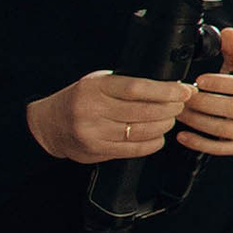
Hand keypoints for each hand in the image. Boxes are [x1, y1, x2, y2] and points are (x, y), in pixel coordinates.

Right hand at [27, 70, 192, 164]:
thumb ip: (125, 84)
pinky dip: (152, 143)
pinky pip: (133, 149)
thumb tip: (167, 87)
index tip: (184, 91)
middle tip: (180, 106)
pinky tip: (158, 136)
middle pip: (143, 111)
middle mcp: (92, 109)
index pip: (137, 88)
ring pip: (141, 131)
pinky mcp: (95, 150)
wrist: (48, 124)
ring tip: (170, 120)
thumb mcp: (98, 82)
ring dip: (163, 126)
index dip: (166, 90)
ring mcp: (93, 132)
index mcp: (95, 87)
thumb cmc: (80, 99)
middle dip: (170, 109)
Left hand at [176, 27, 232, 155]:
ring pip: (225, 129)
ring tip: (180, 113)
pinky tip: (184, 136)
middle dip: (204, 103)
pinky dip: (200, 143)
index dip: (222, 83)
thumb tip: (227, 32)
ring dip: (198, 122)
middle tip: (184, 97)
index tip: (199, 81)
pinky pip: (221, 148)